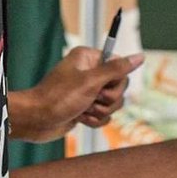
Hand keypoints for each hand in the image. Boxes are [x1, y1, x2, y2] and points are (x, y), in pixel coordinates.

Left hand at [8, 47, 142, 141]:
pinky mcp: (85, 107)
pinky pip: (104, 115)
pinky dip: (94, 119)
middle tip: (90, 99)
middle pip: (119, 87)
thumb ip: (117, 69)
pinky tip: (80, 118)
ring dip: (99, 111)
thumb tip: (139, 56)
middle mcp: (90, 72)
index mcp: (90, 58)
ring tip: (82, 110)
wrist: (37, 120)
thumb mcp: (91, 82)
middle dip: (107, 99)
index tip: (100, 87)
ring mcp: (88, 91)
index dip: (115, 81)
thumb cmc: (59, 97)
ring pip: (113, 103)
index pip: (120, 66)